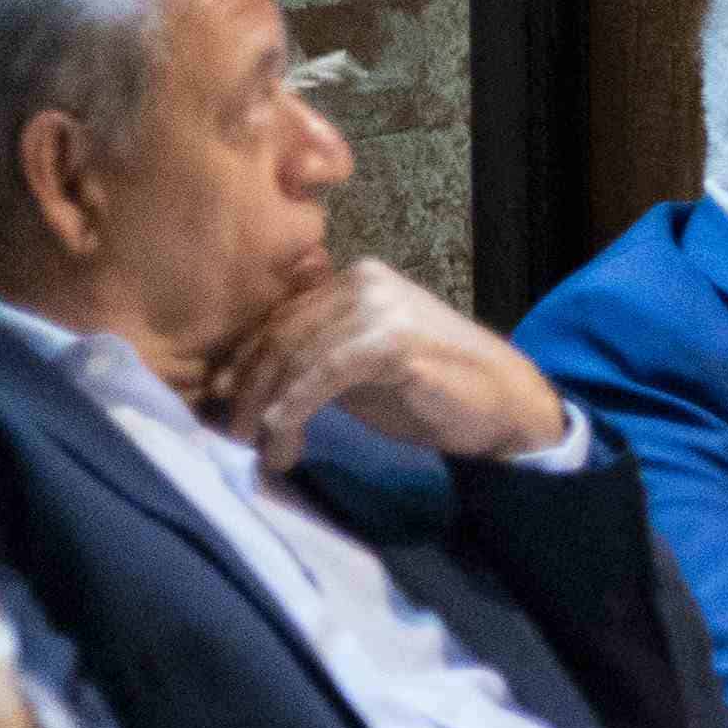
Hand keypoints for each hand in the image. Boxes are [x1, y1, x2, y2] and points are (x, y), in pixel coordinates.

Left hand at [203, 261, 571, 472]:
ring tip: (264, 448)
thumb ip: (313, 360)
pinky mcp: (392, 340)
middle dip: (247, 390)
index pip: (279, 319)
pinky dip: (295, 405)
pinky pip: (324, 374)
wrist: (506, 404)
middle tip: (234, 436)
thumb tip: (240, 383)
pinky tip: (282, 432)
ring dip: (268, 409)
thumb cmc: (435, 389)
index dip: (242, 363)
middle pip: (279, 336)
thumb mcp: (359, 368)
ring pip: (295, 356)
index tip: (221, 403)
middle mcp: (363, 282)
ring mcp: (380, 307)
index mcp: (354, 279)